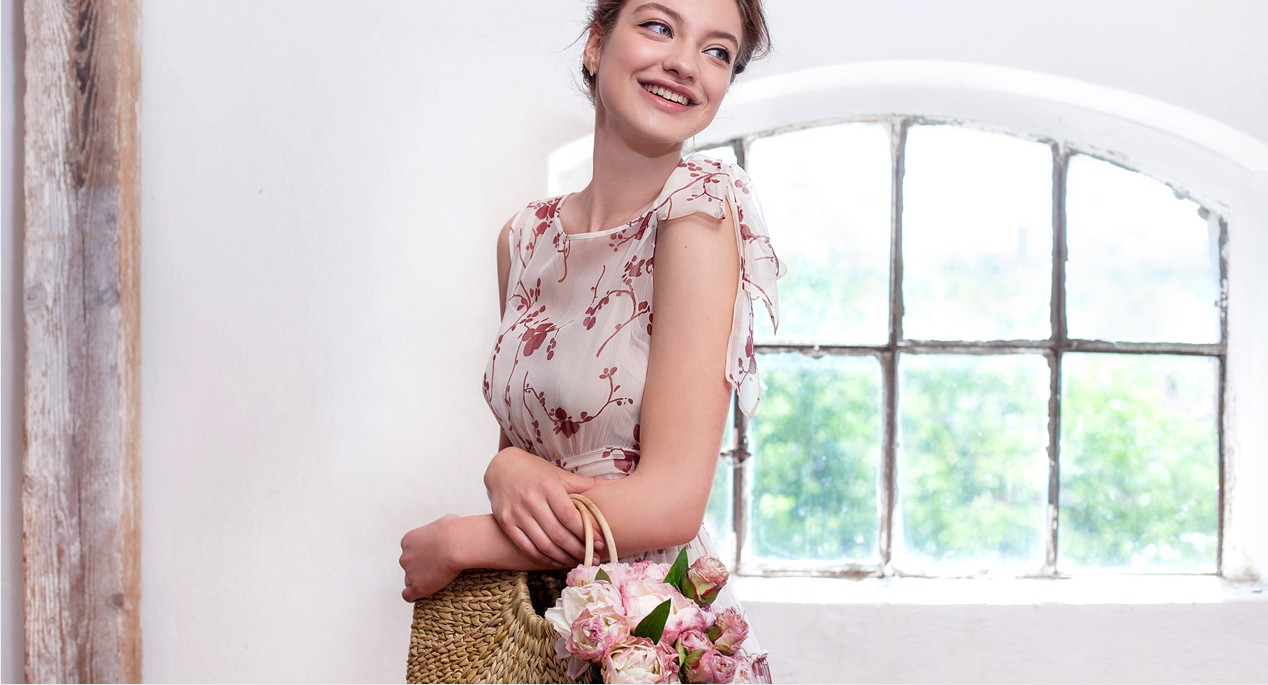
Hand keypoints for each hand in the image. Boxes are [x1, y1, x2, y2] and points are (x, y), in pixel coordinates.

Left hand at [399, 514, 461, 601]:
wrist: (457, 544)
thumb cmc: (456, 530)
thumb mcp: (446, 520)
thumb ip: (442, 527)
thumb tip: (450, 528)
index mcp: (408, 540)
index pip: (410, 550)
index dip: (421, 555)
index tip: (433, 556)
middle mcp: (405, 556)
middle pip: (408, 565)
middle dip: (420, 567)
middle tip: (437, 568)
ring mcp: (410, 572)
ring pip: (409, 580)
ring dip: (419, 581)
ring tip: (434, 581)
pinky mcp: (417, 587)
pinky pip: (408, 595)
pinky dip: (414, 595)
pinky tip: (423, 594)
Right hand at [484, 446, 608, 566]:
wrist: (501, 467)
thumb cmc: (536, 471)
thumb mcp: (560, 474)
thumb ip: (586, 485)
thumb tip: (618, 484)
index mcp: (548, 487)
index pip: (570, 516)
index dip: (586, 532)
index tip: (599, 543)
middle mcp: (531, 500)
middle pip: (558, 533)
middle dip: (578, 549)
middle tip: (593, 558)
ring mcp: (516, 513)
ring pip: (543, 544)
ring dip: (562, 557)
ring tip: (577, 562)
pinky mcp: (505, 522)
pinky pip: (526, 546)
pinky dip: (542, 557)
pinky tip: (556, 561)